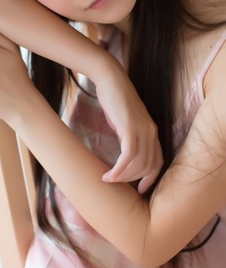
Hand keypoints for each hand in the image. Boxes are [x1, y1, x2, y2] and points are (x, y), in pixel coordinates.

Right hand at [94, 59, 162, 193]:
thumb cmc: (115, 99)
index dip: (150, 178)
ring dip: (123, 176)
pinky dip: (119, 169)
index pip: (158, 161)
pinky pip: (128, 156)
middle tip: (117, 183)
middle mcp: (151, 132)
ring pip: (139, 164)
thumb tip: (124, 154)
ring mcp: (142, 129)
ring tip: (109, 179)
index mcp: (151, 131)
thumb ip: (128, 137)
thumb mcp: (125, 122)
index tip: (140, 189)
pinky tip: (109, 174)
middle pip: (148, 166)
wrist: (111, 79)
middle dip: (133, 179)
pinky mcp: (130, 127)